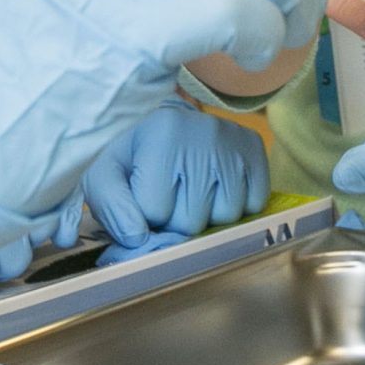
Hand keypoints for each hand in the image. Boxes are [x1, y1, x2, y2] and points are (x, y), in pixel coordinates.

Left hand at [83, 101, 269, 245]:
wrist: (173, 125)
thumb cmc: (137, 157)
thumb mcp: (108, 174)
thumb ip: (111, 207)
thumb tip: (136, 239)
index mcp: (160, 135)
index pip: (154, 211)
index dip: (147, 213)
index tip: (147, 193)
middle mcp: (203, 135)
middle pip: (191, 221)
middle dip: (177, 219)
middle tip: (172, 195)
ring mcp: (234, 144)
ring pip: (225, 218)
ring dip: (208, 216)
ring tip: (195, 192)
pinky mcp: (256, 152)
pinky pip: (253, 207)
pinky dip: (237, 207)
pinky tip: (219, 188)